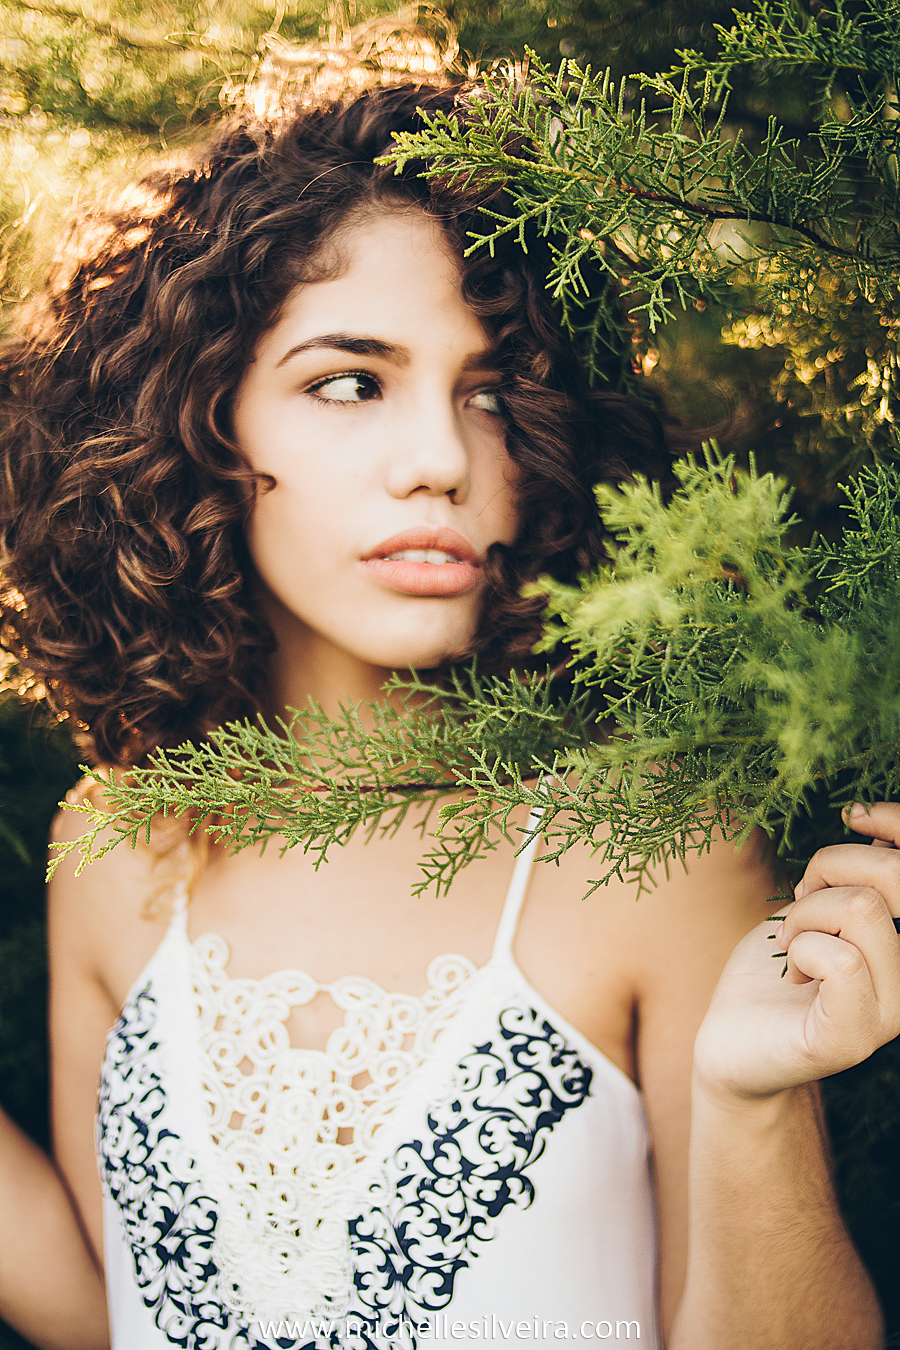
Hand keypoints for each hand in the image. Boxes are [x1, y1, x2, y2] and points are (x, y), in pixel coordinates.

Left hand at [693, 802, 899, 1104]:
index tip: (857, 815)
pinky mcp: (852, 1037)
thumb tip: (883, 832)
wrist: (730, 1039)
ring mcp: (890, 1012)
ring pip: (862, 910)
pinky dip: (802, 949)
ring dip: (805, 915)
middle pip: (893, 878)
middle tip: (801, 900)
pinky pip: (841, 961)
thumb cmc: (771, 969)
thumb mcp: (813, 907)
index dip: (897, 826)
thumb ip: (854, 880)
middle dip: (830, 868)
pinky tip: (793, 973)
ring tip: (792, 946)